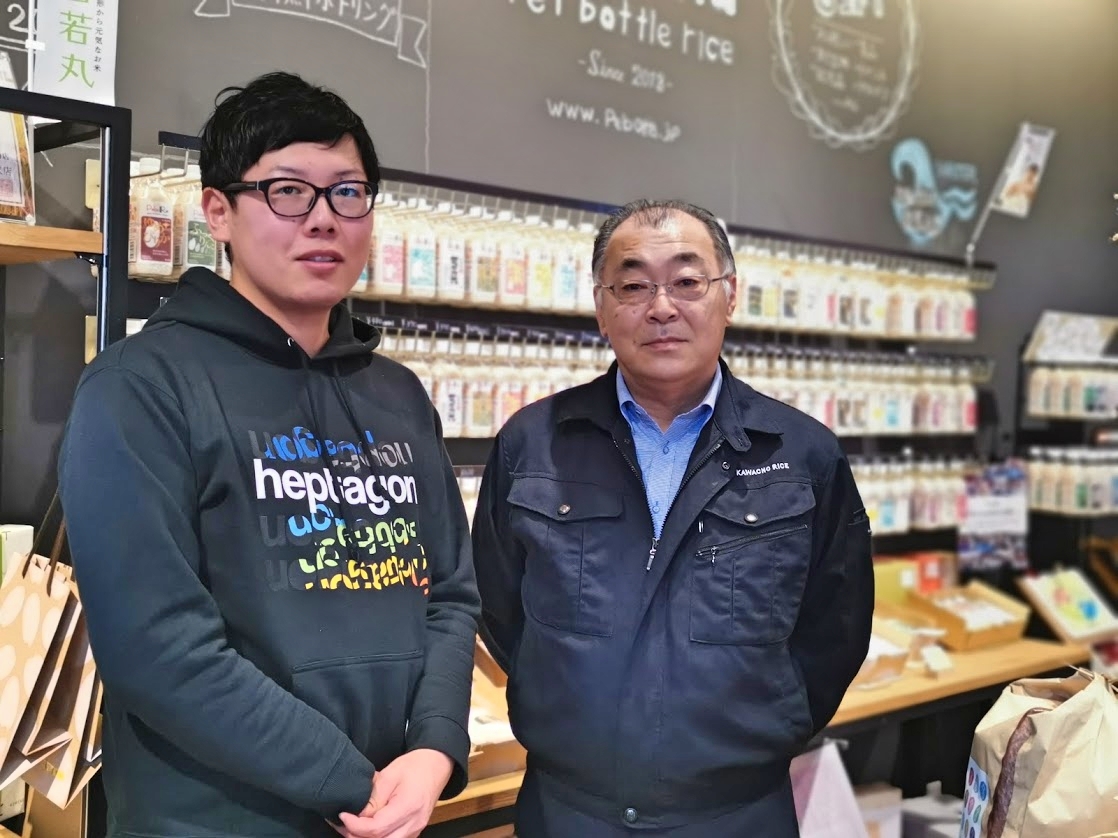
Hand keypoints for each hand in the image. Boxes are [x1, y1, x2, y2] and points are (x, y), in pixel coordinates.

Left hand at [336, 749, 453, 837]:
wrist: (436, 765)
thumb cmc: (415, 766)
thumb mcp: (389, 775)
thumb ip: (372, 798)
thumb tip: (356, 815)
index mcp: (408, 807)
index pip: (376, 828)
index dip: (355, 825)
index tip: (343, 815)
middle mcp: (413, 824)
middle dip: (357, 835)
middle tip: (343, 823)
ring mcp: (415, 830)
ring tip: (352, 825)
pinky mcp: (413, 831)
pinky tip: (366, 828)